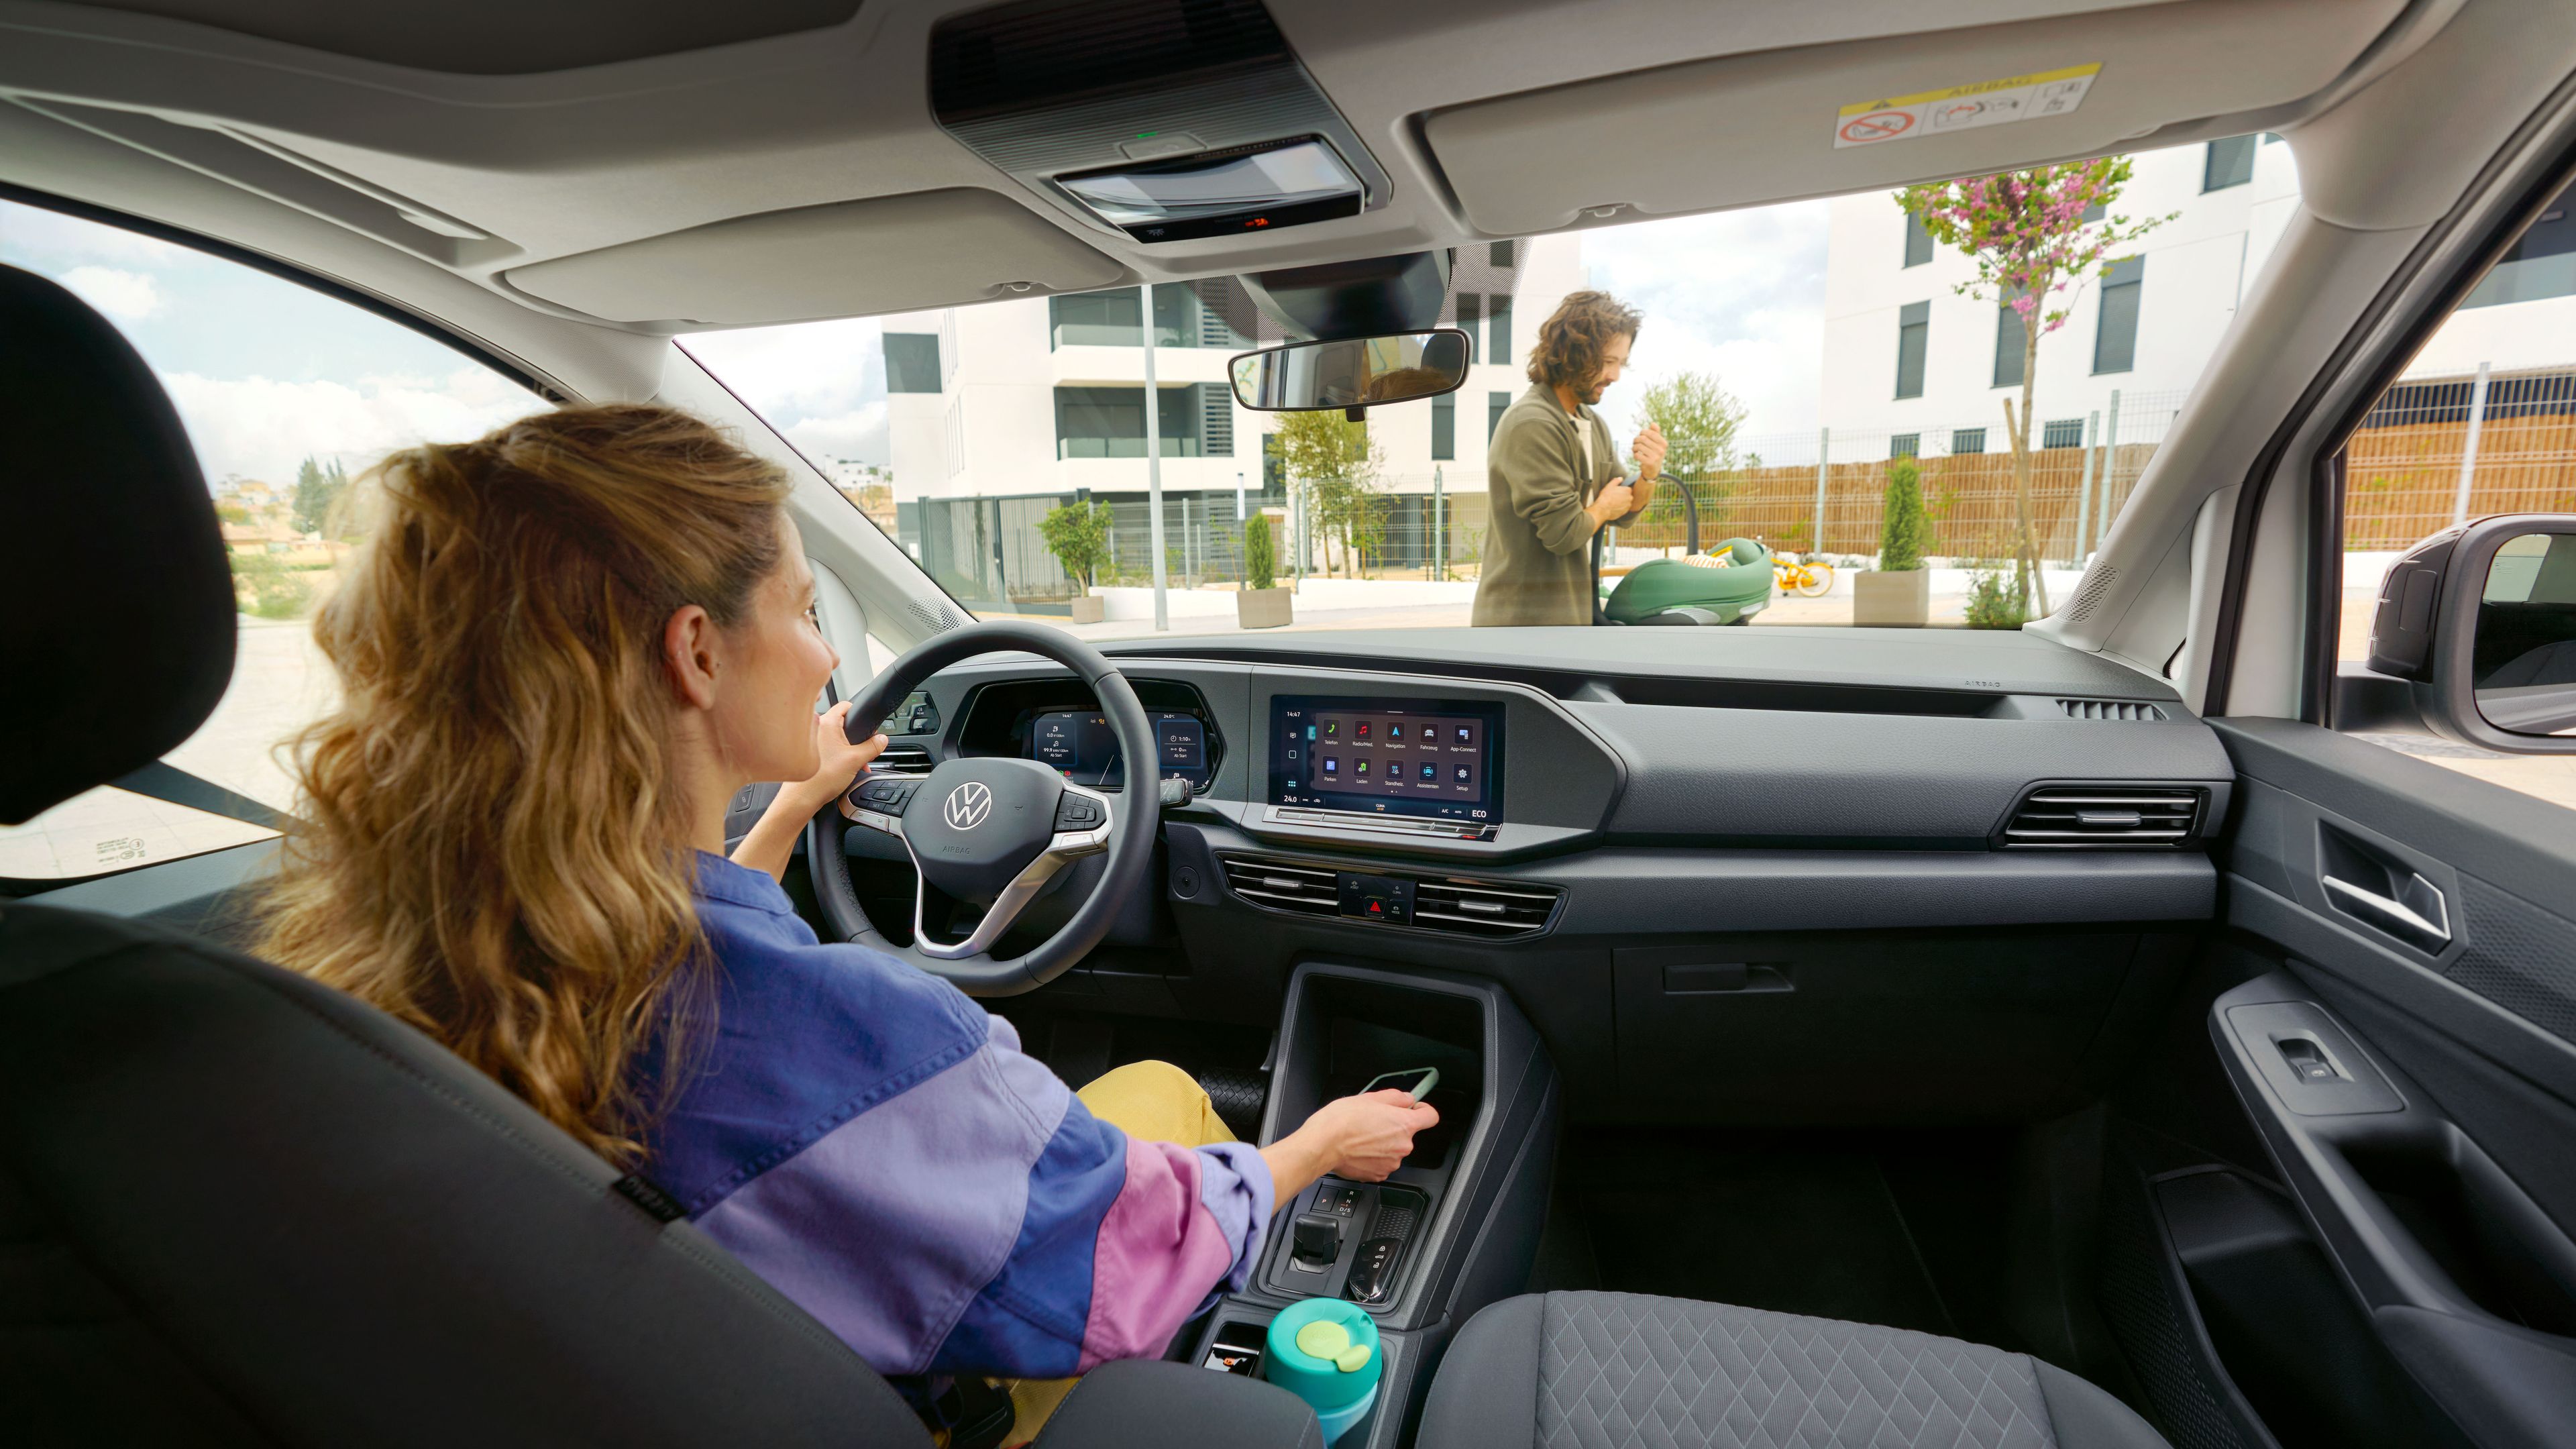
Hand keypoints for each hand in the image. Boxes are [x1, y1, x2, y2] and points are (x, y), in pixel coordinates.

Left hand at [788, 702, 885, 809]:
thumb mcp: (855, 760)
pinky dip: (839, 754)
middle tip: (864, 751)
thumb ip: (872, 747)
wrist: (803, 797)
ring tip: (856, 764)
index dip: (859, 713)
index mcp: (826, 722)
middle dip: (857, 738)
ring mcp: (811, 739)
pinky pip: (829, 746)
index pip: (846, 706)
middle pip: (843, 723)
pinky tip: (845, 768)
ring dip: (849, 748)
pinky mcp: (811, 752)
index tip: (868, 725)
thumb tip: (882, 740)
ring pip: (836, 737)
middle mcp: (816, 727)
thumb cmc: (821, 778)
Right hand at [1303, 1090, 1439, 1182]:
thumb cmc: (1342, 1121)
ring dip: (1383, 1143)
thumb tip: (1406, 1099)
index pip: (1431, 1117)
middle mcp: (1402, 1146)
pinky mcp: (1378, 1175)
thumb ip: (1395, 1097)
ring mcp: (1391, 1163)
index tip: (1415, 1109)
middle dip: (1394, 1127)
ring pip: (1393, 1149)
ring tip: (1362, 1136)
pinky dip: (1374, 1156)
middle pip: (1407, 1134)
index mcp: (1404, 1124)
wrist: (1323, 1144)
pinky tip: (1359, 1149)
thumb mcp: (1370, 1097)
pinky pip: (1382, 1162)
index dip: (1423, 1110)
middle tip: (1374, 1120)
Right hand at [1589, 478, 1634, 526]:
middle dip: (1623, 496)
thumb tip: (1620, 478)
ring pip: (1626, 503)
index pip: (1628, 489)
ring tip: (1614, 503)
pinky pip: (1624, 509)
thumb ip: (1616, 481)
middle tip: (1615, 497)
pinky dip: (1621, 508)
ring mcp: (1628, 505)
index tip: (1617, 492)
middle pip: (1628, 496)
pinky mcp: (1625, 512)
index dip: (1622, 490)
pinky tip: (1614, 507)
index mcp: (1627, 490)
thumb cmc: (1606, 497)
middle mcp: (1630, 498)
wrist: (1603, 509)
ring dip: (1622, 502)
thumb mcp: (1609, 485)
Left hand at [1632, 423, 1667, 480]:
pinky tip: (1636, 456)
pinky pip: (1637, 455)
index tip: (1640, 434)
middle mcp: (1661, 450)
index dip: (1643, 432)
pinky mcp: (1649, 463)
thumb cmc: (1654, 454)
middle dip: (1636, 439)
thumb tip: (1653, 423)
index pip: (1651, 433)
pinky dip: (1634, 454)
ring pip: (1639, 446)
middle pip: (1643, 439)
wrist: (1653, 470)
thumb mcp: (1656, 444)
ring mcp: (1656, 457)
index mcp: (1663, 443)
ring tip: (1634, 449)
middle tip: (1635, 442)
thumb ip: (1655, 433)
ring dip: (1634, 447)